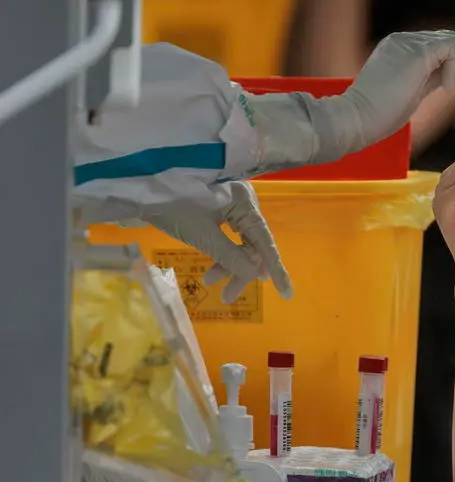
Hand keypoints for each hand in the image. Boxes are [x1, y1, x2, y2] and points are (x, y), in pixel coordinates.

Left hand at [143, 181, 293, 302]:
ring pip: (240, 241)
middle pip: (253, 242)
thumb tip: (255, 276)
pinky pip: (229, 236)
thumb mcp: (201, 235)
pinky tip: (213, 267)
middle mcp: (245, 201)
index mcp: (245, 202)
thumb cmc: (172, 205)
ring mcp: (232, 204)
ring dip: (228, 263)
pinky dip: (222, 253)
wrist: (141, 184)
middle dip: (241, 270)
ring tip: (209, 281)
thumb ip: (230, 256)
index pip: (265, 240)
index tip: (286, 294)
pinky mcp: (219, 208)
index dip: (275, 268)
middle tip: (228, 296)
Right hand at [248, 31, 454, 169]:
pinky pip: (452, 50)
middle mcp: (405, 41)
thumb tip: (452, 80)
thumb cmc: (376, 120)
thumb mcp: (410, 96)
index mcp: (403, 50)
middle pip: (454, 41)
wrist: (354, 121)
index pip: (445, 48)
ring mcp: (409, 43)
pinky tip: (451, 91)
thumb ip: (429, 81)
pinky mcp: (415, 52)